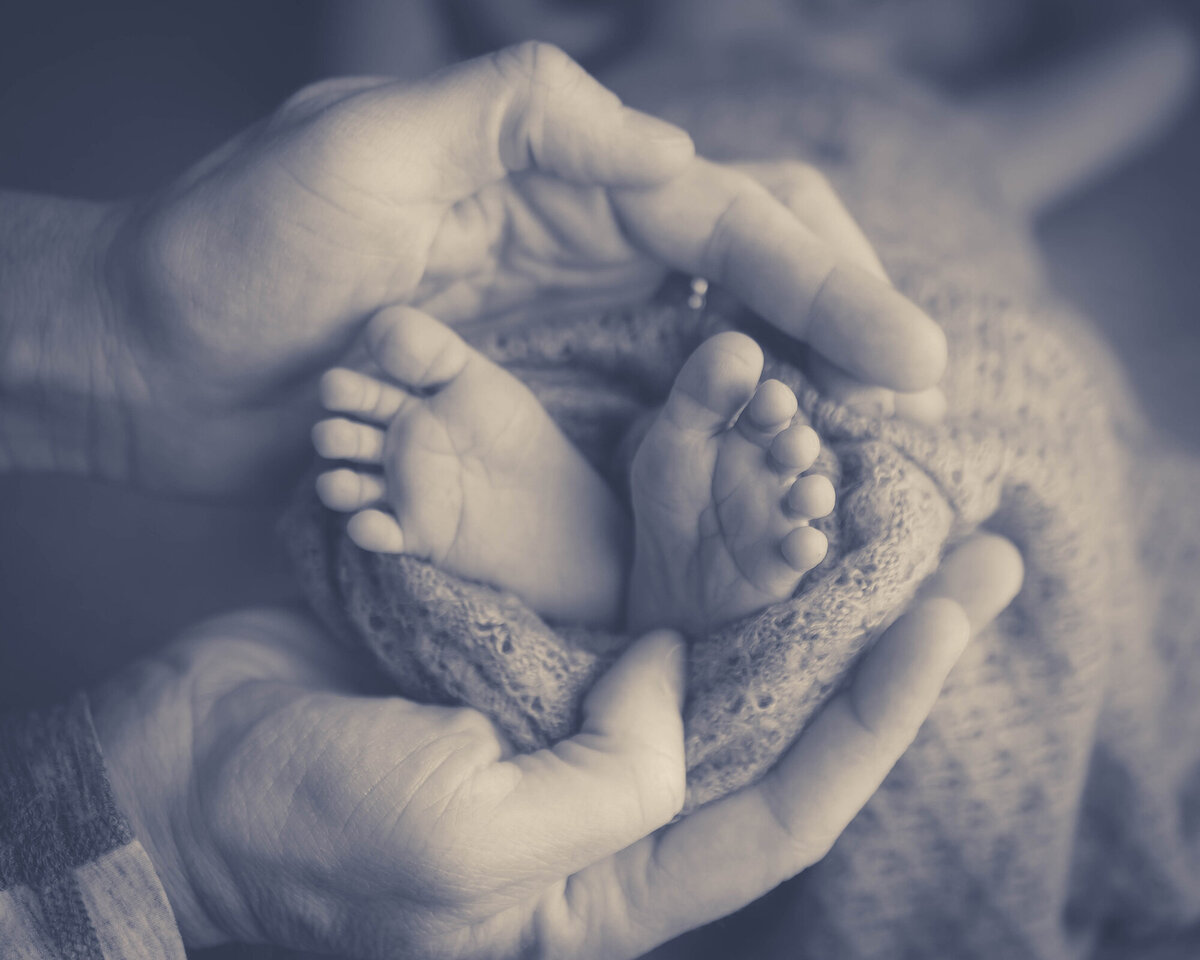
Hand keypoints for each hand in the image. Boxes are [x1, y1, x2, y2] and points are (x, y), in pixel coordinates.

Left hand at [88, 41, 942, 496]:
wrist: (148, 361)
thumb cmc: (230, 248)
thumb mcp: (361, 143)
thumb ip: (515, 114)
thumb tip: (673, 151)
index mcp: (557, 179)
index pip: (729, 214)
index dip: (825, 282)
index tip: (906, 359)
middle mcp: (576, 252)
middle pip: (749, 273)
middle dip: (841, 327)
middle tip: (919, 406)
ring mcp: (558, 335)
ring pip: (712, 348)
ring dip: (795, 392)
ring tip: (875, 452)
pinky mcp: (527, 412)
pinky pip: (645, 422)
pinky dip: (713, 445)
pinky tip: (762, 482)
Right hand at [90, 532, 1019, 958]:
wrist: (183, 772)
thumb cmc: (306, 839)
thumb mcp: (466, 848)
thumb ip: (608, 784)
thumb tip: (678, 677)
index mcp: (615, 880)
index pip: (794, 796)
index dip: (884, 705)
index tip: (953, 609)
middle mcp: (612, 796)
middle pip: (776, 712)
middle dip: (873, 632)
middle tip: (968, 545)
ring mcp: (568, 710)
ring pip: (713, 640)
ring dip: (789, 572)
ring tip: (866, 492)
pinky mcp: (520, 644)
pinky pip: (626, 588)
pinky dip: (681, 540)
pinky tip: (730, 481)